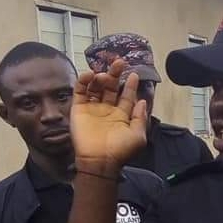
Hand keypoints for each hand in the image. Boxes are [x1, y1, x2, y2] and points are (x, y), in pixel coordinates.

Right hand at [71, 59, 146, 173]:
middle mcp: (107, 110)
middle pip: (111, 87)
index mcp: (122, 115)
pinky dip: (83, 82)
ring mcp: (93, 109)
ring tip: (103, 74)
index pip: (126, 96)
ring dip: (100, 77)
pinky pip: (80, 92)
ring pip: (96, 87)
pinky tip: (89, 75)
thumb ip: (140, 117)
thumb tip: (143, 101)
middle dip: (115, 75)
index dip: (130, 85)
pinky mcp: (79, 109)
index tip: (133, 73)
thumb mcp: (138, 135)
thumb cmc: (121, 150)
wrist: (100, 160)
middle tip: (119, 62)